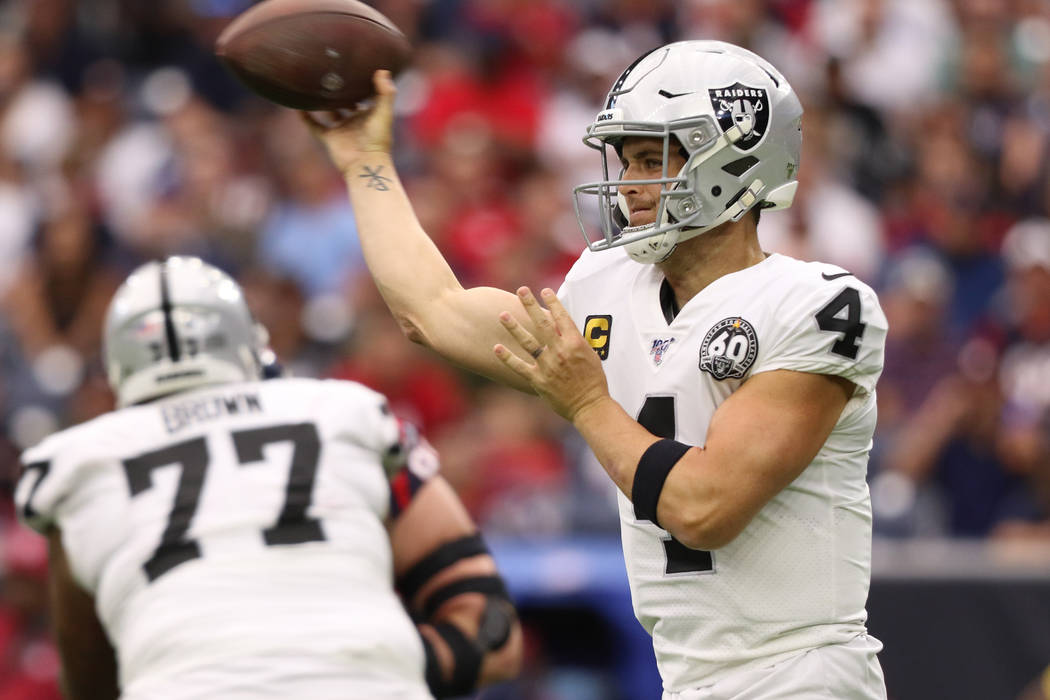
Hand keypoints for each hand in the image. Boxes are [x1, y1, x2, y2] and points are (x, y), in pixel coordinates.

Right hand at [300, 69, 395, 173]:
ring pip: (329, 112)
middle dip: (340, 91)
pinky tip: (298, 106)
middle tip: (330, 72)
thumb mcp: (384, 113)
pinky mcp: (329, 138)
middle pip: (346, 102)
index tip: (355, 67)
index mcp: (369, 114)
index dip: (362, 83)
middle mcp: (355, 121)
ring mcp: (341, 129)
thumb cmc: (378, 139)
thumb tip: (382, 70)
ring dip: (322, 102)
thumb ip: (385, 93)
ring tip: (312, 84)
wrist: (365, 163)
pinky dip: (306, 117)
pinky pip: (315, 126)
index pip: (366, 95)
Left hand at [493, 287, 610, 421]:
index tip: (544, 290)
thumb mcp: (591, 356)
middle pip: (541, 323)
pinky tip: (496, 348)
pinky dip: (507, 358)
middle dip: (530, 305)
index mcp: (575, 343)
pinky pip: (519, 366)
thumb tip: (567, 330)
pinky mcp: (538, 379)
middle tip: (521, 290)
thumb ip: (576, 342)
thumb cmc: (594, 382)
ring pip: (527, 342)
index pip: (561, 317)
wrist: (589, 406)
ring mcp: (547, 365)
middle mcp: (559, 351)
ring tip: (503, 315)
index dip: (552, 302)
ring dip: (514, 327)